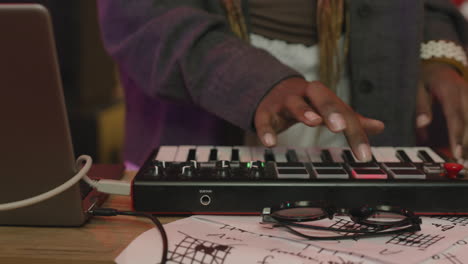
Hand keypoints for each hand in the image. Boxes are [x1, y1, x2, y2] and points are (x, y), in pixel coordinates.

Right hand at [254, 77, 384, 161]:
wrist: (271, 90)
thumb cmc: (305, 102)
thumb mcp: (327, 108)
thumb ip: (350, 118)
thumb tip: (379, 126)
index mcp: (324, 96)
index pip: (344, 112)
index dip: (355, 133)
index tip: (364, 154)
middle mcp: (306, 95)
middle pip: (321, 97)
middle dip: (331, 110)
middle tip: (341, 126)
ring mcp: (284, 102)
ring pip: (294, 103)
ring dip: (304, 111)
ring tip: (313, 122)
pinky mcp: (265, 111)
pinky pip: (265, 119)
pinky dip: (267, 130)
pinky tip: (270, 142)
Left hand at [420, 62, 467, 165]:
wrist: (442, 63)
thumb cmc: (428, 78)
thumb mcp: (418, 88)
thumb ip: (421, 107)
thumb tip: (423, 124)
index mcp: (451, 92)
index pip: (456, 118)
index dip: (457, 137)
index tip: (457, 153)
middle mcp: (466, 95)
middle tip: (463, 162)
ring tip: (466, 157)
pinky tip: (467, 146)